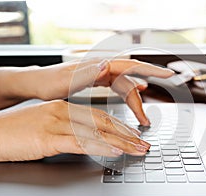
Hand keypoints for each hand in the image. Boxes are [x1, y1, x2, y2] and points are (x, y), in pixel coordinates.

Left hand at [0, 59, 173, 124]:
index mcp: (98, 66)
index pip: (132, 66)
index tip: (168, 74)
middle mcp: (102, 68)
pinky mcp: (98, 80)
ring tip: (141, 119)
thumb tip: (106, 65)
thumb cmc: (48, 82)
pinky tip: (135, 94)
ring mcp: (101, 74)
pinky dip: (128, 95)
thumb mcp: (66, 80)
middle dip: (143, 99)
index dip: (151, 70)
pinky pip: (119, 87)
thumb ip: (88, 73)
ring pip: (125, 86)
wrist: (36, 83)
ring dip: (135, 102)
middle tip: (147, 119)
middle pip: (131, 81)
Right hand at [0, 100, 149, 161]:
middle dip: (127, 134)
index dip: (119, 126)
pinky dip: (101, 147)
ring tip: (138, 149)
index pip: (100, 116)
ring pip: (97, 133)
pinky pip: (81, 143)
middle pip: (104, 124)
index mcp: (64, 107)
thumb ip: (67, 127)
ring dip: (121, 142)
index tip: (133, 134)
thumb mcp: (47, 123)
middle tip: (143, 143)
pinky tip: (115, 151)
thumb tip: (85, 136)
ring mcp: (57, 124)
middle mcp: (64, 112)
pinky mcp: (49, 138)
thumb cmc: (17, 130)